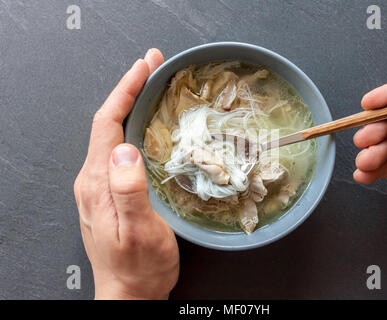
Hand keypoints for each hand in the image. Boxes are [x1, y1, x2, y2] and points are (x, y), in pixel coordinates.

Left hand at [74, 49, 178, 298]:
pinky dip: (133, 126)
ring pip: (113, 133)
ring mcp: (101, 184)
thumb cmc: (139, 267)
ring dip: (131, 105)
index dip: (125, 91)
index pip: (106, 123)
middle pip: (107, 122)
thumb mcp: (138, 232)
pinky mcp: (111, 190)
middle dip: (129, 89)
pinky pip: (119, 148)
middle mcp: (94, 179)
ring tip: (152, 85)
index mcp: (98, 182)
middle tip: (152, 66)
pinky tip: (147, 123)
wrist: (129, 292)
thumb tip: (125, 150)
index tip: (144, 68)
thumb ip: (129, 191)